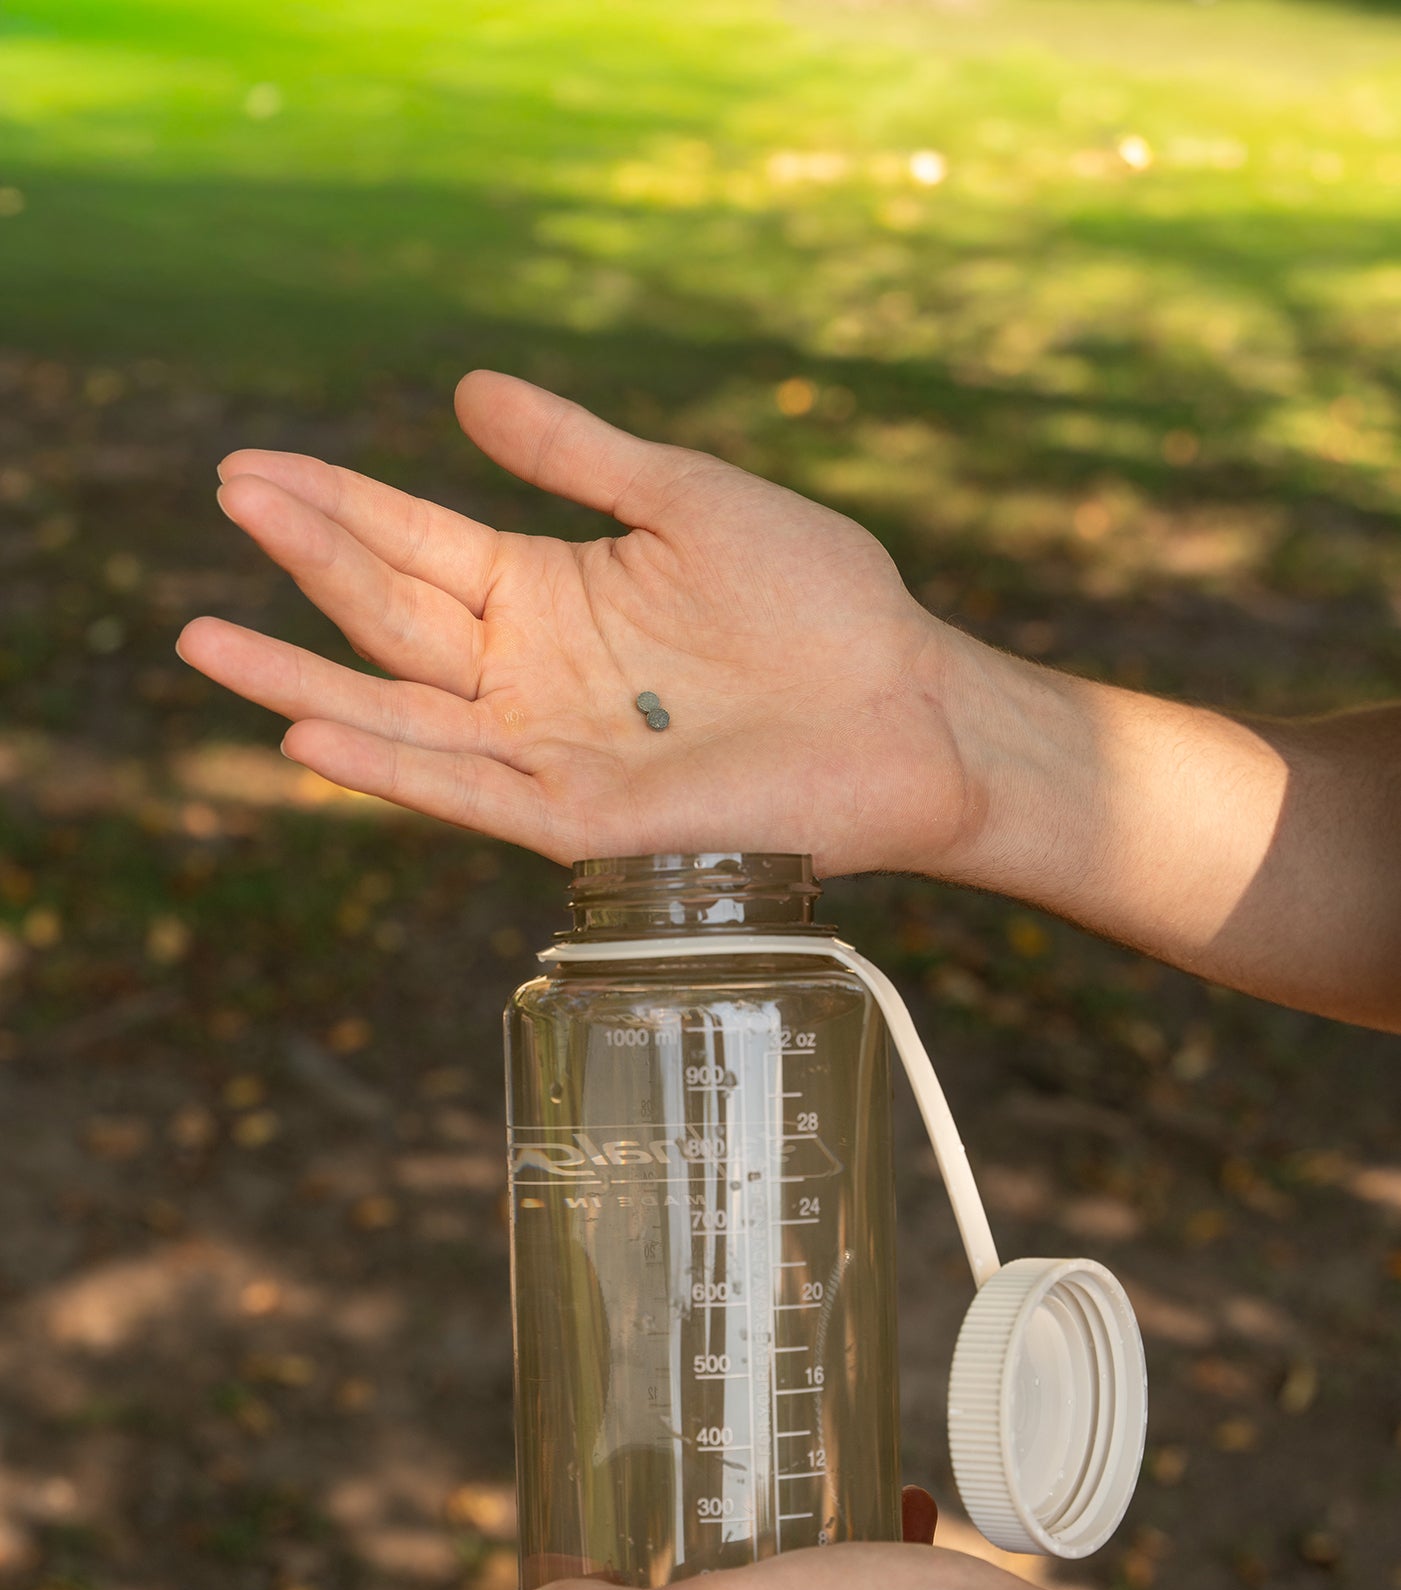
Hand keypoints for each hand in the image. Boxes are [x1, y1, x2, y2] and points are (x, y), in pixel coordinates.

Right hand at [176, 372, 988, 874]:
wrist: (909, 705)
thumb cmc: (819, 604)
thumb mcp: (685, 500)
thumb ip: (577, 454)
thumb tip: (464, 390)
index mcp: (550, 595)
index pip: (416, 546)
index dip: (336, 506)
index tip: (248, 468)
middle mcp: (532, 677)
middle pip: (393, 619)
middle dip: (310, 561)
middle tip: (225, 495)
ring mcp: (550, 751)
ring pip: (405, 714)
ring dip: (305, 678)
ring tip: (206, 640)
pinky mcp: (584, 819)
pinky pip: (469, 792)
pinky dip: (391, 767)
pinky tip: (312, 731)